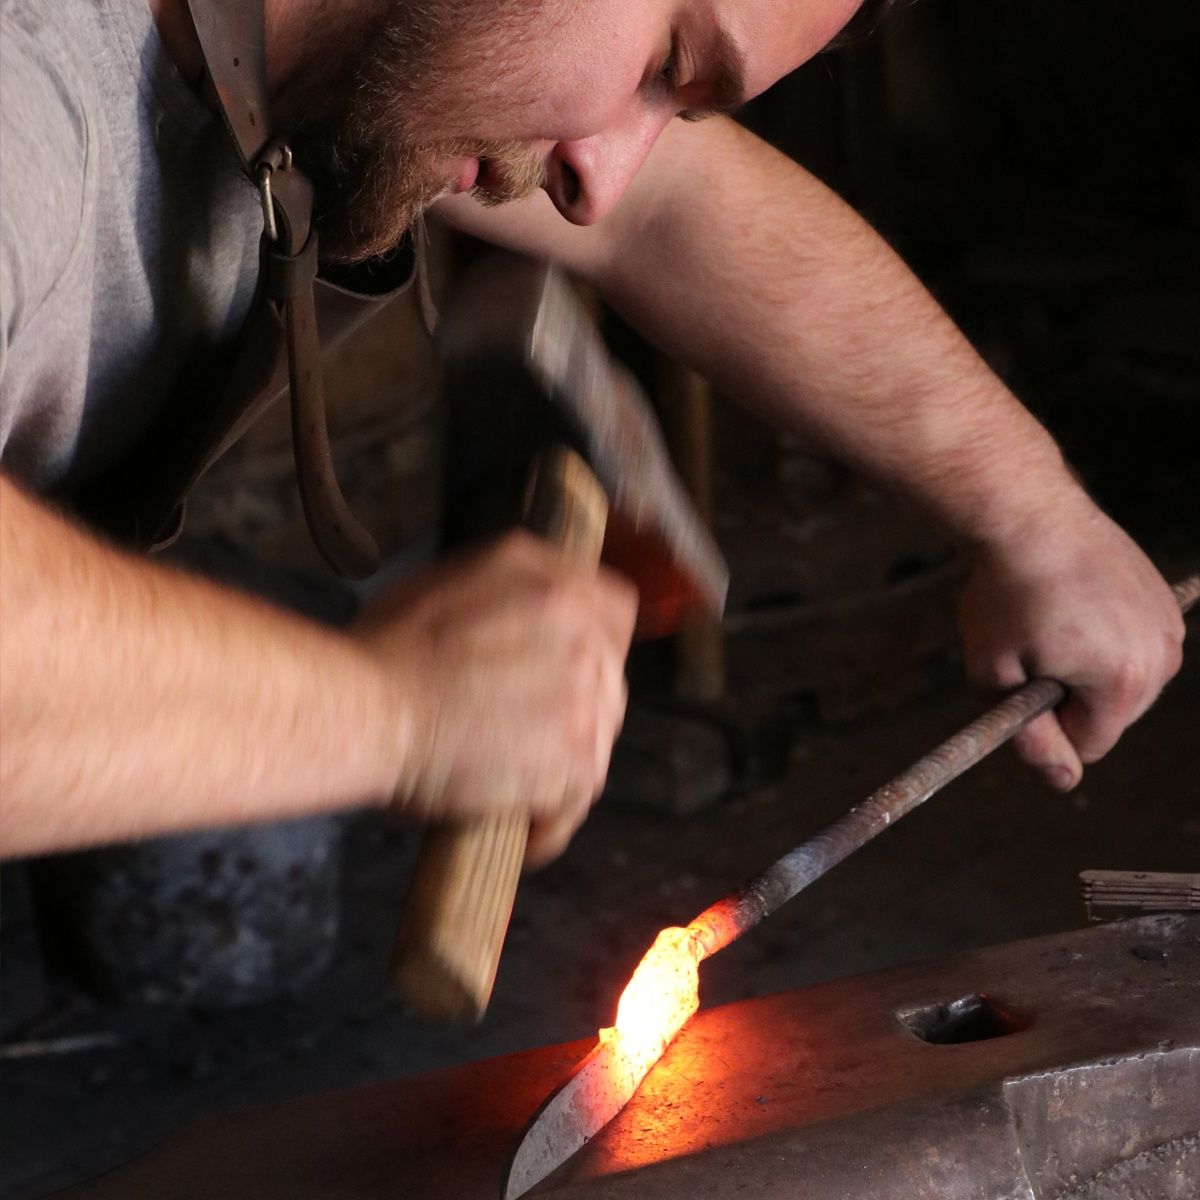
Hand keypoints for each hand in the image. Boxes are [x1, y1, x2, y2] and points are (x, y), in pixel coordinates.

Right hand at [354, 531, 637, 865]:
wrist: (369, 707)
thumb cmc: (388, 649)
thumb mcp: (456, 578)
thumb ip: (516, 586)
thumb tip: (537, 604)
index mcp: (558, 588)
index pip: (615, 611)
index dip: (592, 638)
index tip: (566, 663)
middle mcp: (585, 638)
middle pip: (609, 678)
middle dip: (574, 703)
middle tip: (523, 728)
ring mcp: (585, 702)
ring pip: (598, 738)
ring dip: (562, 760)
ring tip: (516, 782)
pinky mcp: (575, 762)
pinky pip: (577, 800)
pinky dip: (550, 821)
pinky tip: (519, 828)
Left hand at [957, 496, 1183, 790]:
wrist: (1027, 515)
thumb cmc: (1004, 594)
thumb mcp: (996, 677)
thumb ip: (1031, 738)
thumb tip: (1065, 783)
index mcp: (1122, 684)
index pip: (1089, 745)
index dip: (1045, 724)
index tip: (1019, 685)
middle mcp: (1161, 658)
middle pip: (1111, 716)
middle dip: (1069, 697)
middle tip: (1031, 646)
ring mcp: (1168, 627)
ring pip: (1123, 682)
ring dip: (1086, 667)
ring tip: (1051, 620)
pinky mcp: (1164, 603)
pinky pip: (1132, 646)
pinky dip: (1104, 637)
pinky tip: (1076, 607)